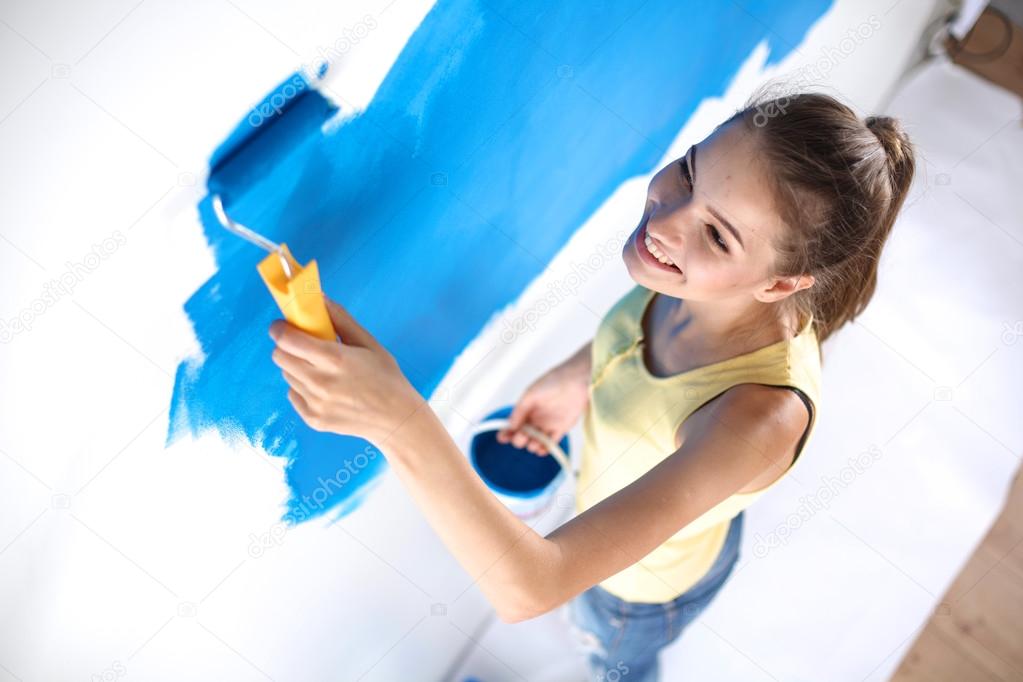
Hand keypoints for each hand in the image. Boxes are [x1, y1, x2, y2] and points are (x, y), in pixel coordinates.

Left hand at [268, 296, 424, 444]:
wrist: (396, 419)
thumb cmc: (386, 377)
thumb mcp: (369, 343)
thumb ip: (341, 319)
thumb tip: (319, 298)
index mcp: (334, 359)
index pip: (287, 340)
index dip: (279, 329)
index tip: (282, 325)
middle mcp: (320, 382)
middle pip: (279, 357)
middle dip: (286, 346)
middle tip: (302, 345)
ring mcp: (315, 403)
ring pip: (286, 375)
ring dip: (296, 367)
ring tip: (319, 369)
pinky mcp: (313, 419)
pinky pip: (293, 394)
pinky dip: (302, 387)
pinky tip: (323, 388)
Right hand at [495, 365, 588, 455]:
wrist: (576, 381)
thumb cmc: (553, 382)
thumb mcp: (530, 394)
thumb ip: (519, 411)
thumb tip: (510, 426)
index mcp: (526, 409)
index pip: (513, 424)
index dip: (506, 432)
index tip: (503, 437)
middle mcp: (536, 418)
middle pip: (523, 435)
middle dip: (519, 439)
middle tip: (522, 436)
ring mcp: (548, 424)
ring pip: (536, 441)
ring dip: (532, 445)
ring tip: (533, 442)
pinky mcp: (561, 429)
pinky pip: (551, 443)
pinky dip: (545, 448)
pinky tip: (541, 449)